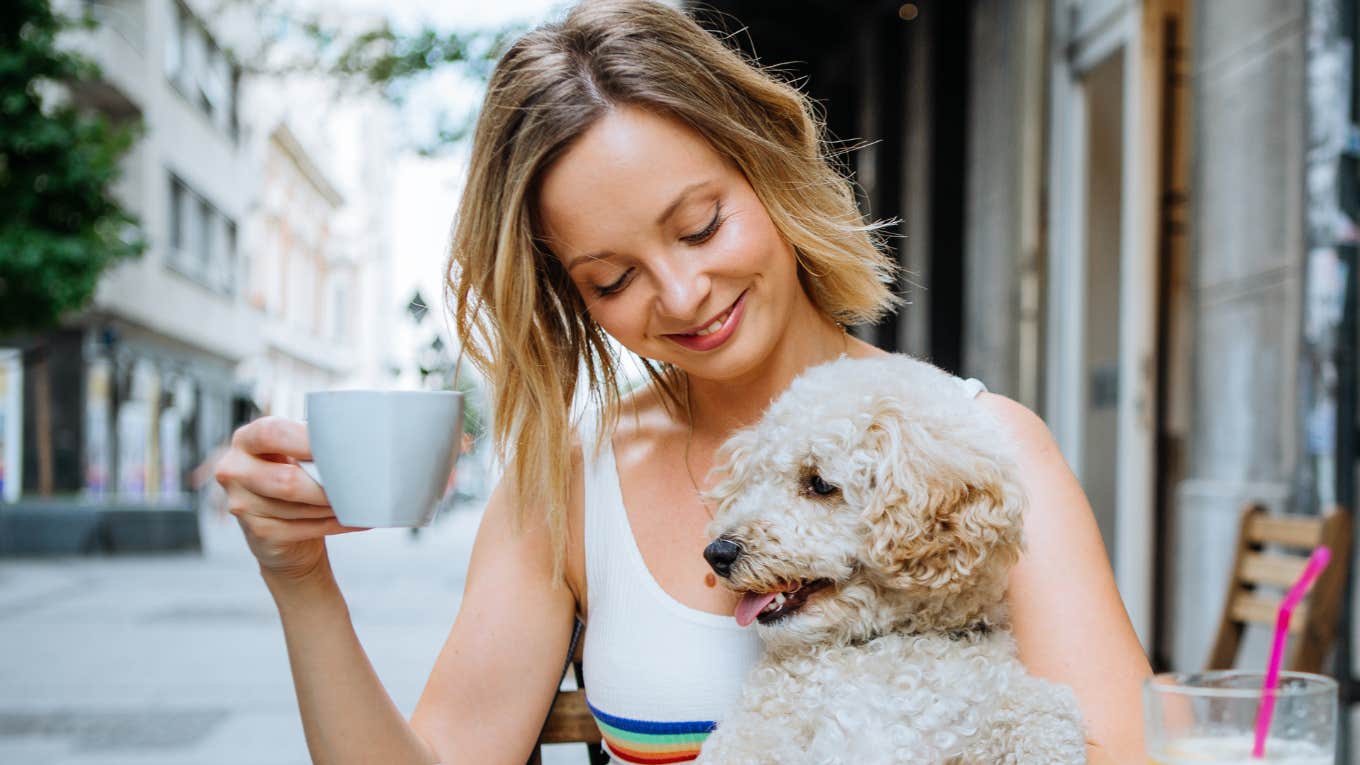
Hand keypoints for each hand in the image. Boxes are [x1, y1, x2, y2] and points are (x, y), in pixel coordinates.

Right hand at [214, 416, 367, 580]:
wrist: (282, 529)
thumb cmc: (295, 478)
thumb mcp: (294, 454)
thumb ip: (310, 444)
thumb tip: (352, 440)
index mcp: (246, 439)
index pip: (271, 433)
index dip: (306, 440)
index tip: (339, 445)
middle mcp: (234, 470)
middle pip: (286, 480)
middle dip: (327, 484)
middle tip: (358, 481)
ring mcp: (242, 504)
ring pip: (298, 507)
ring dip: (334, 504)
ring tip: (358, 498)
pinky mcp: (258, 532)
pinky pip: (305, 529)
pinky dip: (336, 523)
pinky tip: (355, 518)